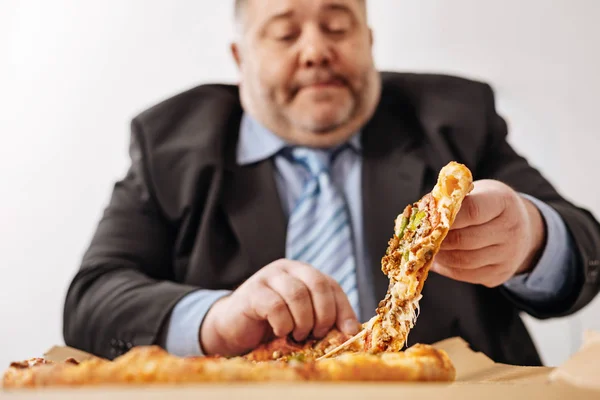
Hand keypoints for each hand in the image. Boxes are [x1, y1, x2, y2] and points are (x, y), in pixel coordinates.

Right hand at [199, 259, 360, 356]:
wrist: (233, 329)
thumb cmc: (271, 325)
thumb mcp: (302, 321)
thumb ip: (324, 321)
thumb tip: (352, 332)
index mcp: (303, 273)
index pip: (331, 285)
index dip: (342, 309)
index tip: (346, 333)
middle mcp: (287, 269)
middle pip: (318, 283)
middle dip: (324, 314)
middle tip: (317, 334)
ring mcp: (268, 277)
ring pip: (298, 294)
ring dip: (303, 321)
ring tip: (298, 335)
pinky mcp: (252, 292)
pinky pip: (276, 306)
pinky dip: (283, 324)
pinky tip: (280, 332)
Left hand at [431, 179, 545, 287]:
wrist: (519, 226)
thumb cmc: (487, 205)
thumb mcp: (476, 192)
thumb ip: (452, 200)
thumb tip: (422, 215)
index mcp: (503, 203)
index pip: (472, 211)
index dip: (446, 218)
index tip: (428, 220)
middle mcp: (511, 230)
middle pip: (465, 240)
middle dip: (438, 240)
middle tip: (421, 238)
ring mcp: (508, 256)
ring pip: (463, 261)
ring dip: (439, 257)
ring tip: (426, 249)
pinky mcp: (500, 275)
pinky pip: (465, 275)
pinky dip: (446, 268)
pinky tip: (437, 260)